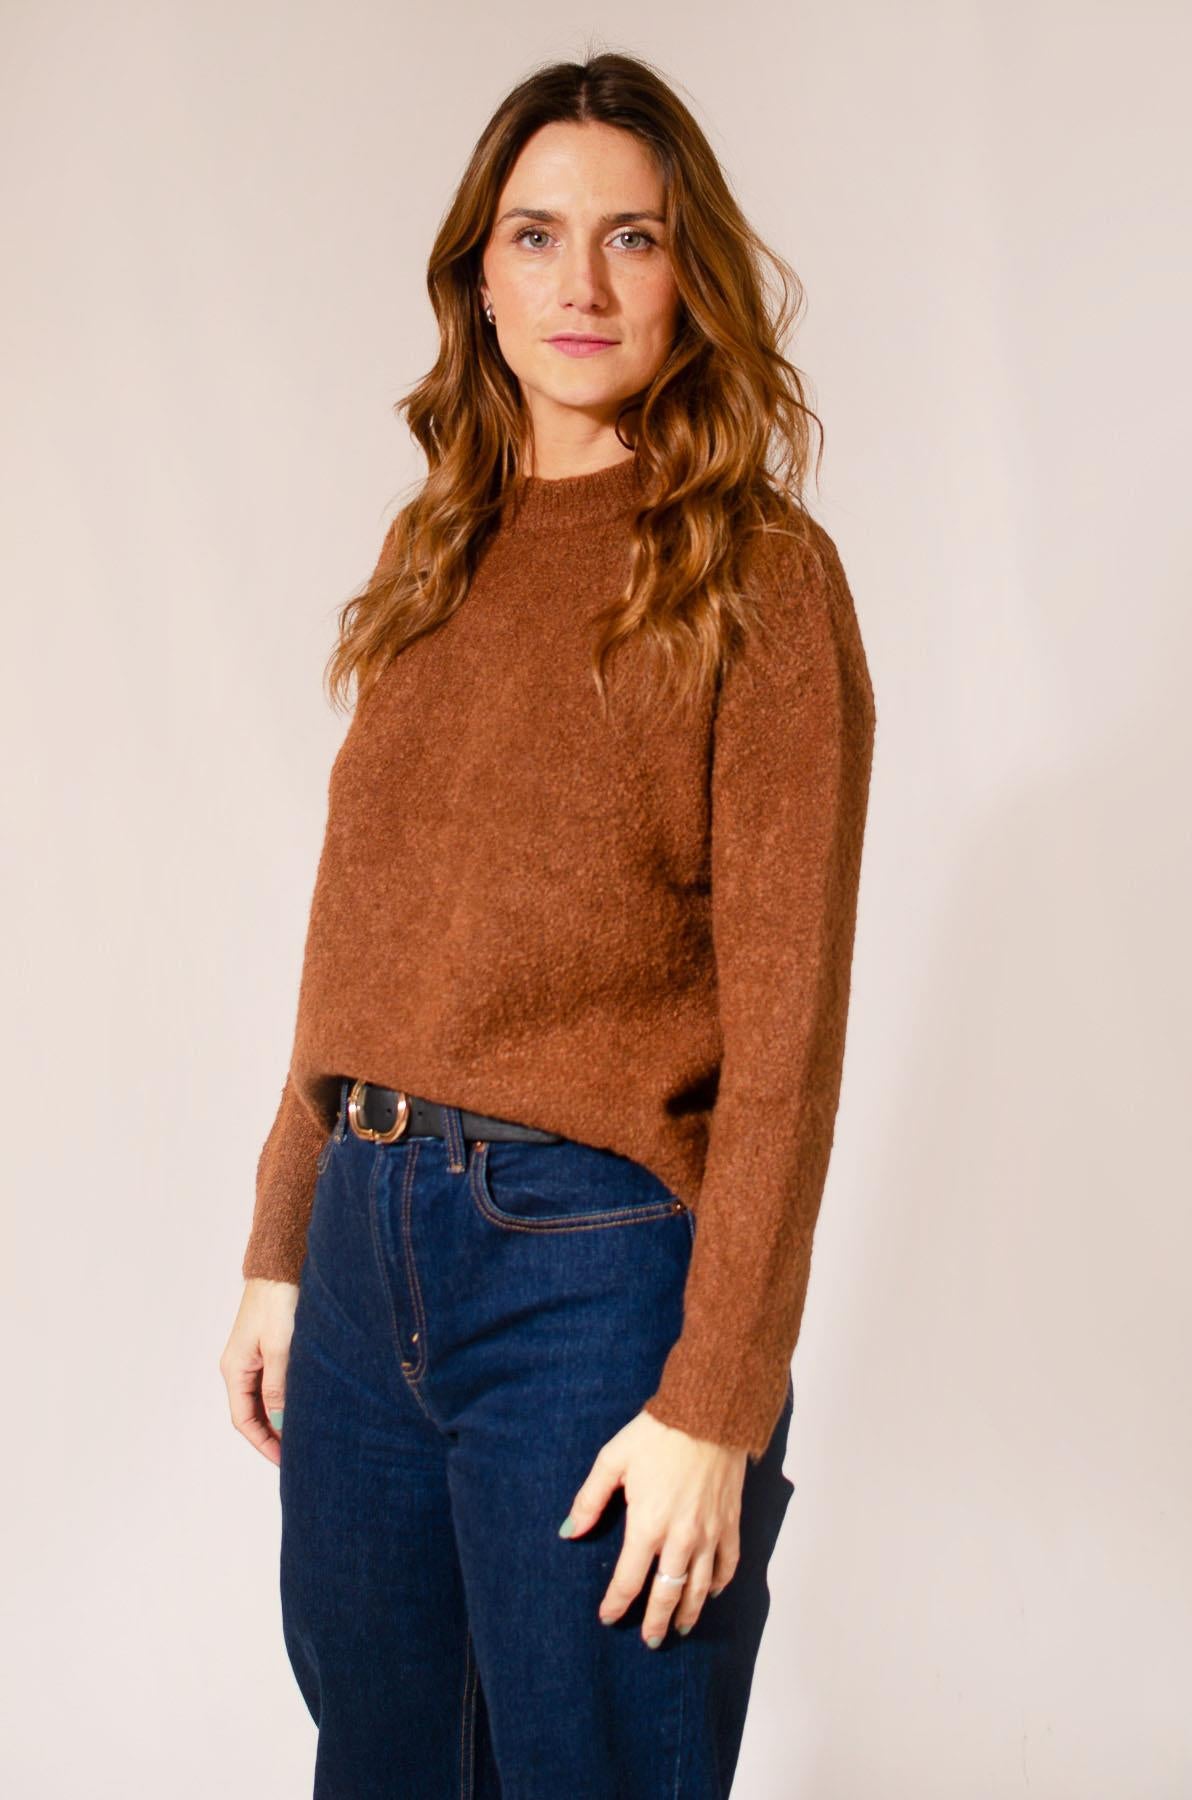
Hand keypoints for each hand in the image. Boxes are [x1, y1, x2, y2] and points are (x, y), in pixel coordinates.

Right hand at [219, 1277, 299, 1466]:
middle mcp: (239, 1366)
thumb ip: (278, 1385)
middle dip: (271, 1435)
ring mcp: (251, 1357)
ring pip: (262, 1398)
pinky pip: (271, 1382)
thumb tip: (279, 1421)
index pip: (244, 1420)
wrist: (280, 1265)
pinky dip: (283, 1398)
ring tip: (303, 1434)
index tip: (286, 1460)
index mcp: (235, 1369)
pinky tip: (301, 1406)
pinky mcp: (265, 1347)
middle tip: (297, 1453)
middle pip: (252, 1412)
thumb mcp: (280, 1346)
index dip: (263, 1443)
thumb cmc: (278, 1301)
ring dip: (278, 1417)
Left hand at [559, 1409, 747, 1645]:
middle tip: (650, 1641)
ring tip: (679, 1628)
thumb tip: (568, 1532)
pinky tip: (711, 1592)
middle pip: (666, 1594)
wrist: (708, 1414)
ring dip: (688, 1612)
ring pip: (699, 1588)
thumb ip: (589, 1500)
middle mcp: (680, 1539)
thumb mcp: (612, 1460)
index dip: (616, 1603)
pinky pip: (727, 1565)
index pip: (628, 1579)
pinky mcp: (730, 1523)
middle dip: (655, 1622)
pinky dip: (719, 1584)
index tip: (607, 1617)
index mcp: (647, 1525)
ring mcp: (709, 1533)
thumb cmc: (657, 1434)